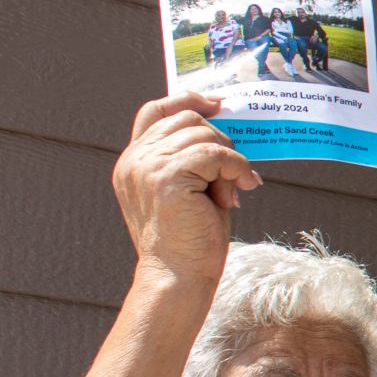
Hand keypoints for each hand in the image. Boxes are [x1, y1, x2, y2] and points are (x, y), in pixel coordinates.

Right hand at [113, 93, 258, 285]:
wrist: (178, 277)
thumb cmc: (190, 240)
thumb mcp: (190, 190)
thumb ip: (197, 160)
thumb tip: (229, 134)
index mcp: (133, 162)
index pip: (155, 111)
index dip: (186, 99)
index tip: (218, 104)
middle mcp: (134, 160)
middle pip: (186, 118)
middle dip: (220, 139)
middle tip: (235, 172)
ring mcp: (146, 166)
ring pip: (203, 134)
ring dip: (229, 158)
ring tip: (234, 188)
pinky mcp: (166, 177)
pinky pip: (214, 153)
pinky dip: (235, 166)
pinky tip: (242, 187)